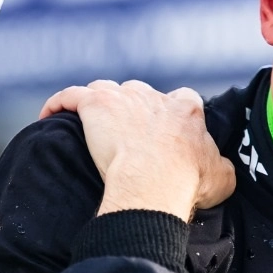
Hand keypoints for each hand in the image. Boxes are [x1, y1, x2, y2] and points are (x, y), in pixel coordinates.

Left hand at [40, 80, 235, 218]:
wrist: (154, 182)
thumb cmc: (187, 182)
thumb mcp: (223, 177)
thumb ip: (221, 166)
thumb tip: (220, 169)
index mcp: (186, 110)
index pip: (182, 100)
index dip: (171, 116)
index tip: (165, 136)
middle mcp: (154, 96)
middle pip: (140, 94)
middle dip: (133, 110)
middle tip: (126, 139)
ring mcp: (122, 96)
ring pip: (106, 90)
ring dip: (100, 105)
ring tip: (92, 127)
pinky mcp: (95, 104)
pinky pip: (71, 96)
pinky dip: (59, 103)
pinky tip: (49, 115)